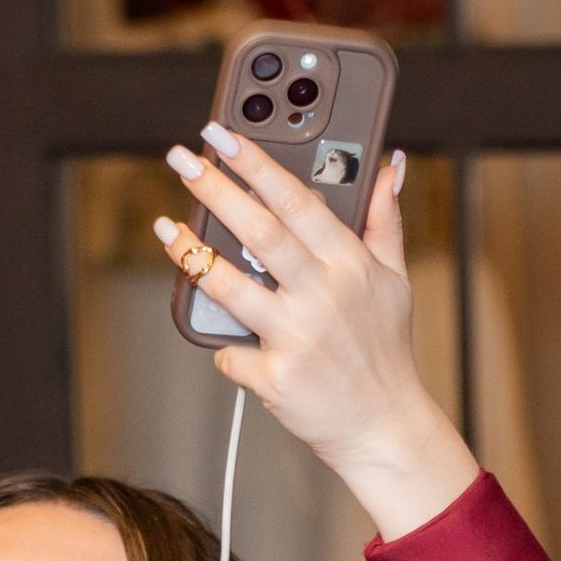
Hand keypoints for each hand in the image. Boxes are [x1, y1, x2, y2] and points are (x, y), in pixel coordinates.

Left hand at [153, 126, 478, 540]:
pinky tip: (216, 339)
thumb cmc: (384, 350)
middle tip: (181, 160)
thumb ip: (383, 219)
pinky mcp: (276, 377)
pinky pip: (230, 354)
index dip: (257, 164)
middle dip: (215, 189)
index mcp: (350, 263)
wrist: (384, 426)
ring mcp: (297, 336)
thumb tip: (389, 164)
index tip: (225, 135)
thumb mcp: (395, 278)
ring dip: (192, 254)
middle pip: (258, 230)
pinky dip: (221, 348)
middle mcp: (323, 295)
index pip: (297, 199)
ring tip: (166, 227)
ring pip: (231, 286)